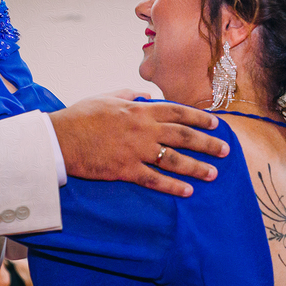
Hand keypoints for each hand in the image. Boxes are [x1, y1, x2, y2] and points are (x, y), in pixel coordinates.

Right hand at [50, 96, 229, 196]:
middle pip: (183, 136)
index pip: (178, 112)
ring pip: (174, 159)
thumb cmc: (81, 116)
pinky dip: (172, 186)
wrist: (59, 138)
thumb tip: (145, 94)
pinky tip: (188, 191)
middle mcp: (143, 129)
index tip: (216, 124)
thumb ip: (129, 94)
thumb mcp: (107, 97)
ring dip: (197, 167)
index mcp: (140, 110)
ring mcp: (136, 150)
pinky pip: (155, 179)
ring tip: (213, 173)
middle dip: (207, 143)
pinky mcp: (126, 170)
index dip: (200, 118)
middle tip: (225, 150)